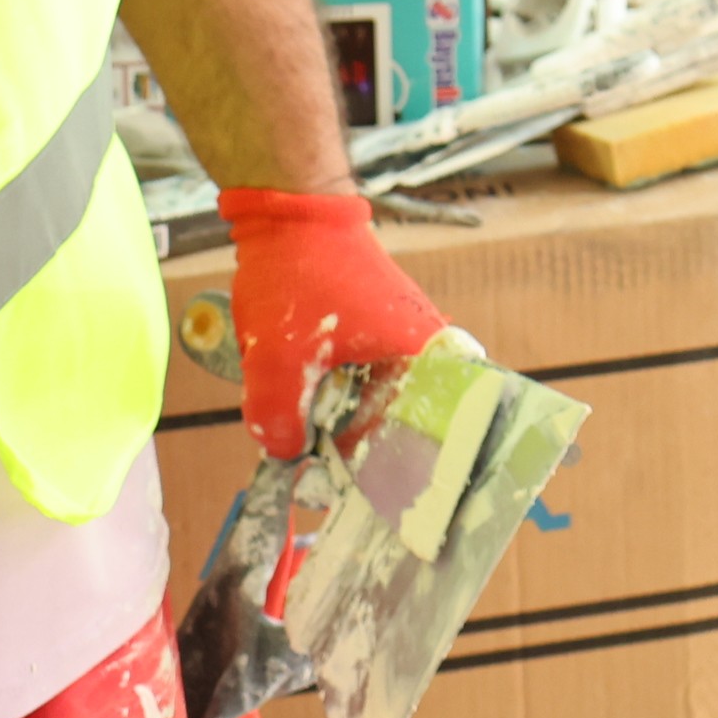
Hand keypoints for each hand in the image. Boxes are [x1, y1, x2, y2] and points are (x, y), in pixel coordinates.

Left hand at [216, 186, 450, 459]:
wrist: (290, 209)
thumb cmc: (297, 276)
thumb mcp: (277, 361)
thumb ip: (279, 421)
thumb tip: (285, 455)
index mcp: (423, 358)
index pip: (440, 436)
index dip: (409, 477)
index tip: (378, 508)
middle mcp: (424, 352)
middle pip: (400, 428)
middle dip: (357, 456)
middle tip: (317, 481)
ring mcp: (399, 341)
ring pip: (373, 407)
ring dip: (337, 426)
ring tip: (302, 444)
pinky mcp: (374, 334)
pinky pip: (358, 383)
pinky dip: (331, 399)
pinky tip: (298, 405)